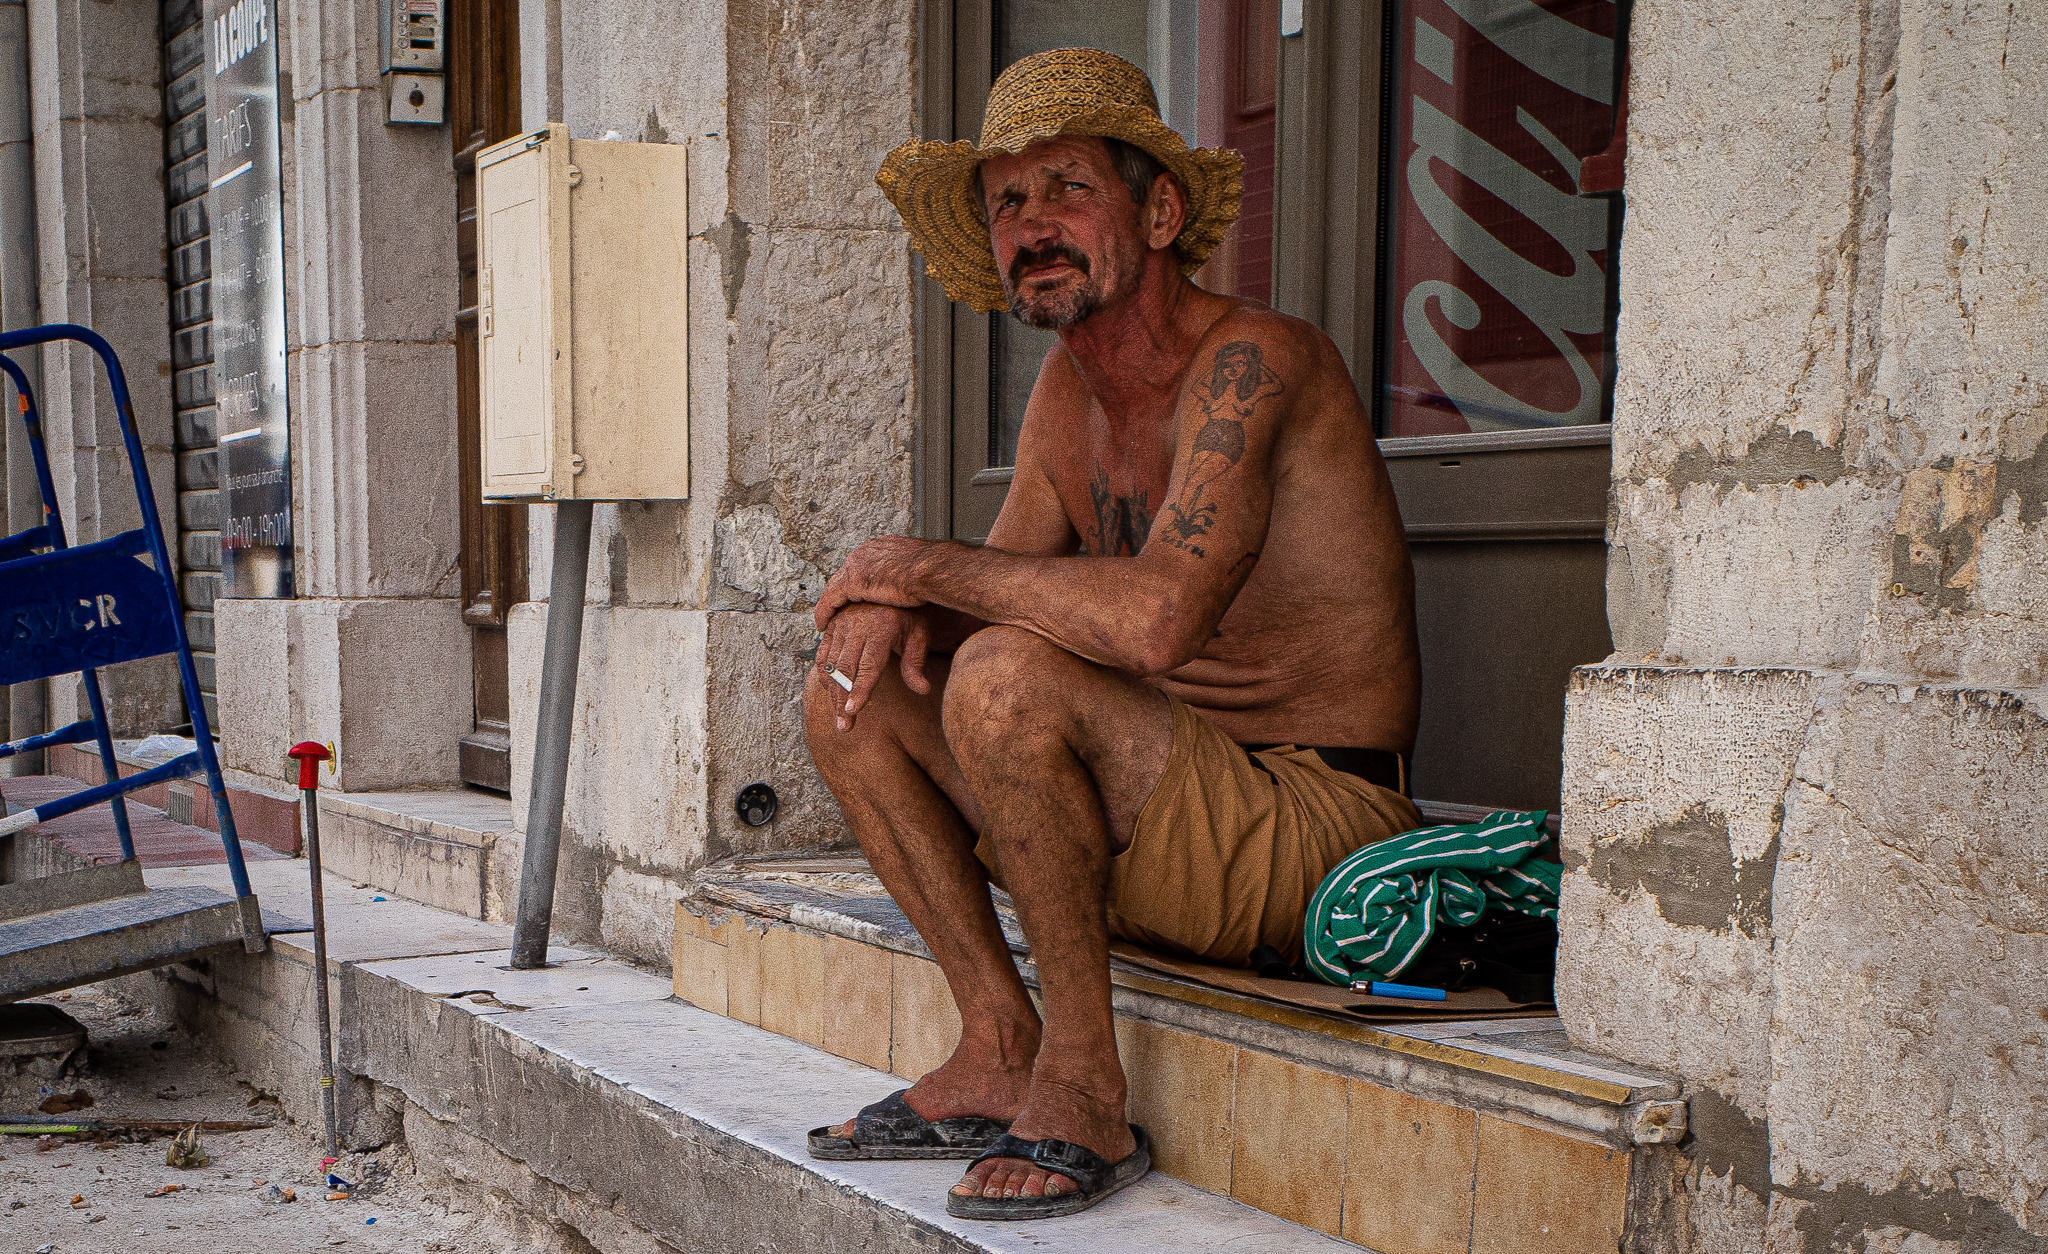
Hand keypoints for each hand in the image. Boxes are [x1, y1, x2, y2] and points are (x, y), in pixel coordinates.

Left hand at [814, 536, 931, 631]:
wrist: (932, 569)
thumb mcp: (918, 569)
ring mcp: (857, 565)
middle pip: (844, 574)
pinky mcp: (853, 581)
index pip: (860, 565)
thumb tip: (913, 581)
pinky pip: (831, 599)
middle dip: (838, 592)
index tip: (852, 596)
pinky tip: (822, 624)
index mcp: (880, 546)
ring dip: (828, 605)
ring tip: (824, 620)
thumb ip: (908, 573)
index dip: (854, 582)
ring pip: (834, 587)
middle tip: (833, 608)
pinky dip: (824, 612)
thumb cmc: (934, 570)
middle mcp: (865, 552)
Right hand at [817, 603, 930, 730]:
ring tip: (840, 718)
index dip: (860, 690)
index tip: (853, 711)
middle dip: (843, 701)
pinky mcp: (831, 626)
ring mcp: (841, 625)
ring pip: (830, 666)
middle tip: (845, 727)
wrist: (889, 583)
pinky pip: (821, 656)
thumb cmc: (908, 615)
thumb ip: (916, 663)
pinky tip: (832, 694)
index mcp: (880, 627)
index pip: (868, 666)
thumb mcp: (918, 634)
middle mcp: (857, 625)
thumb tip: (922, 690)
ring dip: (832, 695)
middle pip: (845, 670)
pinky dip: (824, 677)